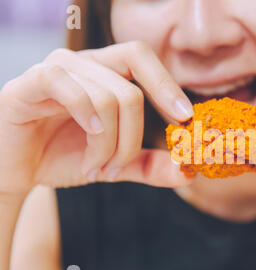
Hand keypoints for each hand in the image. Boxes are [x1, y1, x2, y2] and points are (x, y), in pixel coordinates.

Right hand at [0, 41, 193, 194]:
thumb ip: (148, 165)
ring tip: (96, 168)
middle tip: (124, 164)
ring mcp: (59, 69)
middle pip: (132, 87)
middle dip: (136, 134)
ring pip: (108, 97)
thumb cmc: (64, 157)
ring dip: (108, 144)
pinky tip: (84, 138)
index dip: (167, 85)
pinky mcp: (32, 81)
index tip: (186, 118)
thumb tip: (186, 172)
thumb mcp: (114, 164)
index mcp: (106, 74)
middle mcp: (85, 64)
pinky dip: (86, 120)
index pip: (143, 59)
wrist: (16, 169)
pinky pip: (69, 87)